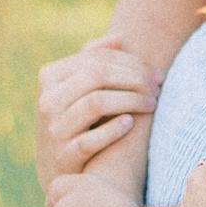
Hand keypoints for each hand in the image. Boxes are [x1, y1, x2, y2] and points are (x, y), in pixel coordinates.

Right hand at [36, 36, 161, 186]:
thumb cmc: (74, 118)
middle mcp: (47, 100)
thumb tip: (118, 39)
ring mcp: (54, 129)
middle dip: (134, 78)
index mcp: (50, 77)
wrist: (56, 168)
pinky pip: (91, 139)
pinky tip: (131, 124)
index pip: (96, 59)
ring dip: (130, 100)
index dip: (132, 63)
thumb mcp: (76, 88)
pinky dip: (114, 129)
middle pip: (97, 75)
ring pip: (95, 102)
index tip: (157, 74)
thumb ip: (92, 60)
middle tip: (158, 88)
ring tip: (152, 104)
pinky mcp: (64, 156)